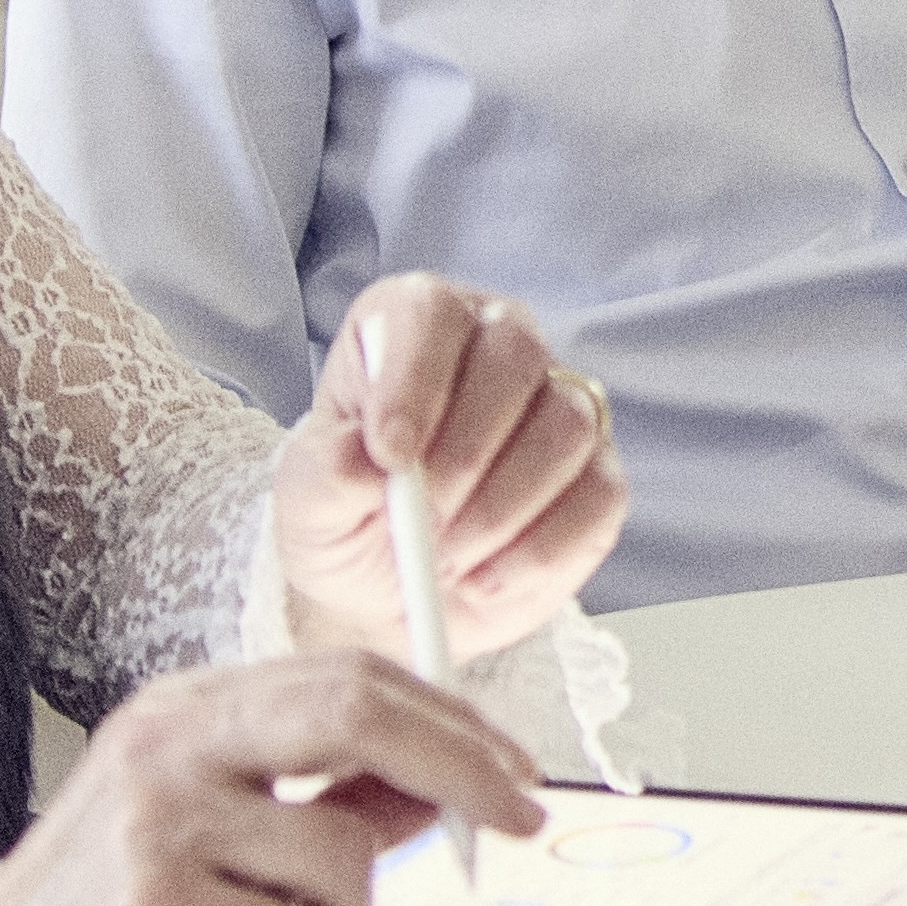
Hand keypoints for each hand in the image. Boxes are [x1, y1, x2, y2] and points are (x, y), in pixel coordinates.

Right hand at [0, 648, 540, 905]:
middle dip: (463, 769)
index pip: (350, 677)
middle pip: (360, 715)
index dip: (452, 721)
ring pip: (343, 862)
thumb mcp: (211, 838)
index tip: (514, 772)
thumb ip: (324, 803)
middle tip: (518, 819)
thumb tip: (440, 783)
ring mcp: (157, 827)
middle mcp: (169, 749)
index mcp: (187, 713)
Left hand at [270, 274, 625, 661]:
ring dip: (502, 507)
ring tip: (446, 557)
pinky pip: (599, 496)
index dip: (415, 377)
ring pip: (566, 426)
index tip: (391, 454)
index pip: (431, 311)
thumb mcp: (307, 503)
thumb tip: (364, 459)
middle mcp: (496, 347)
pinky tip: (485, 580)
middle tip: (424, 519)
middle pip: (516, 354)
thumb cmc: (346, 522)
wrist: (389, 594)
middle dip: (466, 450)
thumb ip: (325, 473)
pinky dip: (539, 552)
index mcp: (415, 326)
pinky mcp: (597, 477)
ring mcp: (559, 408)